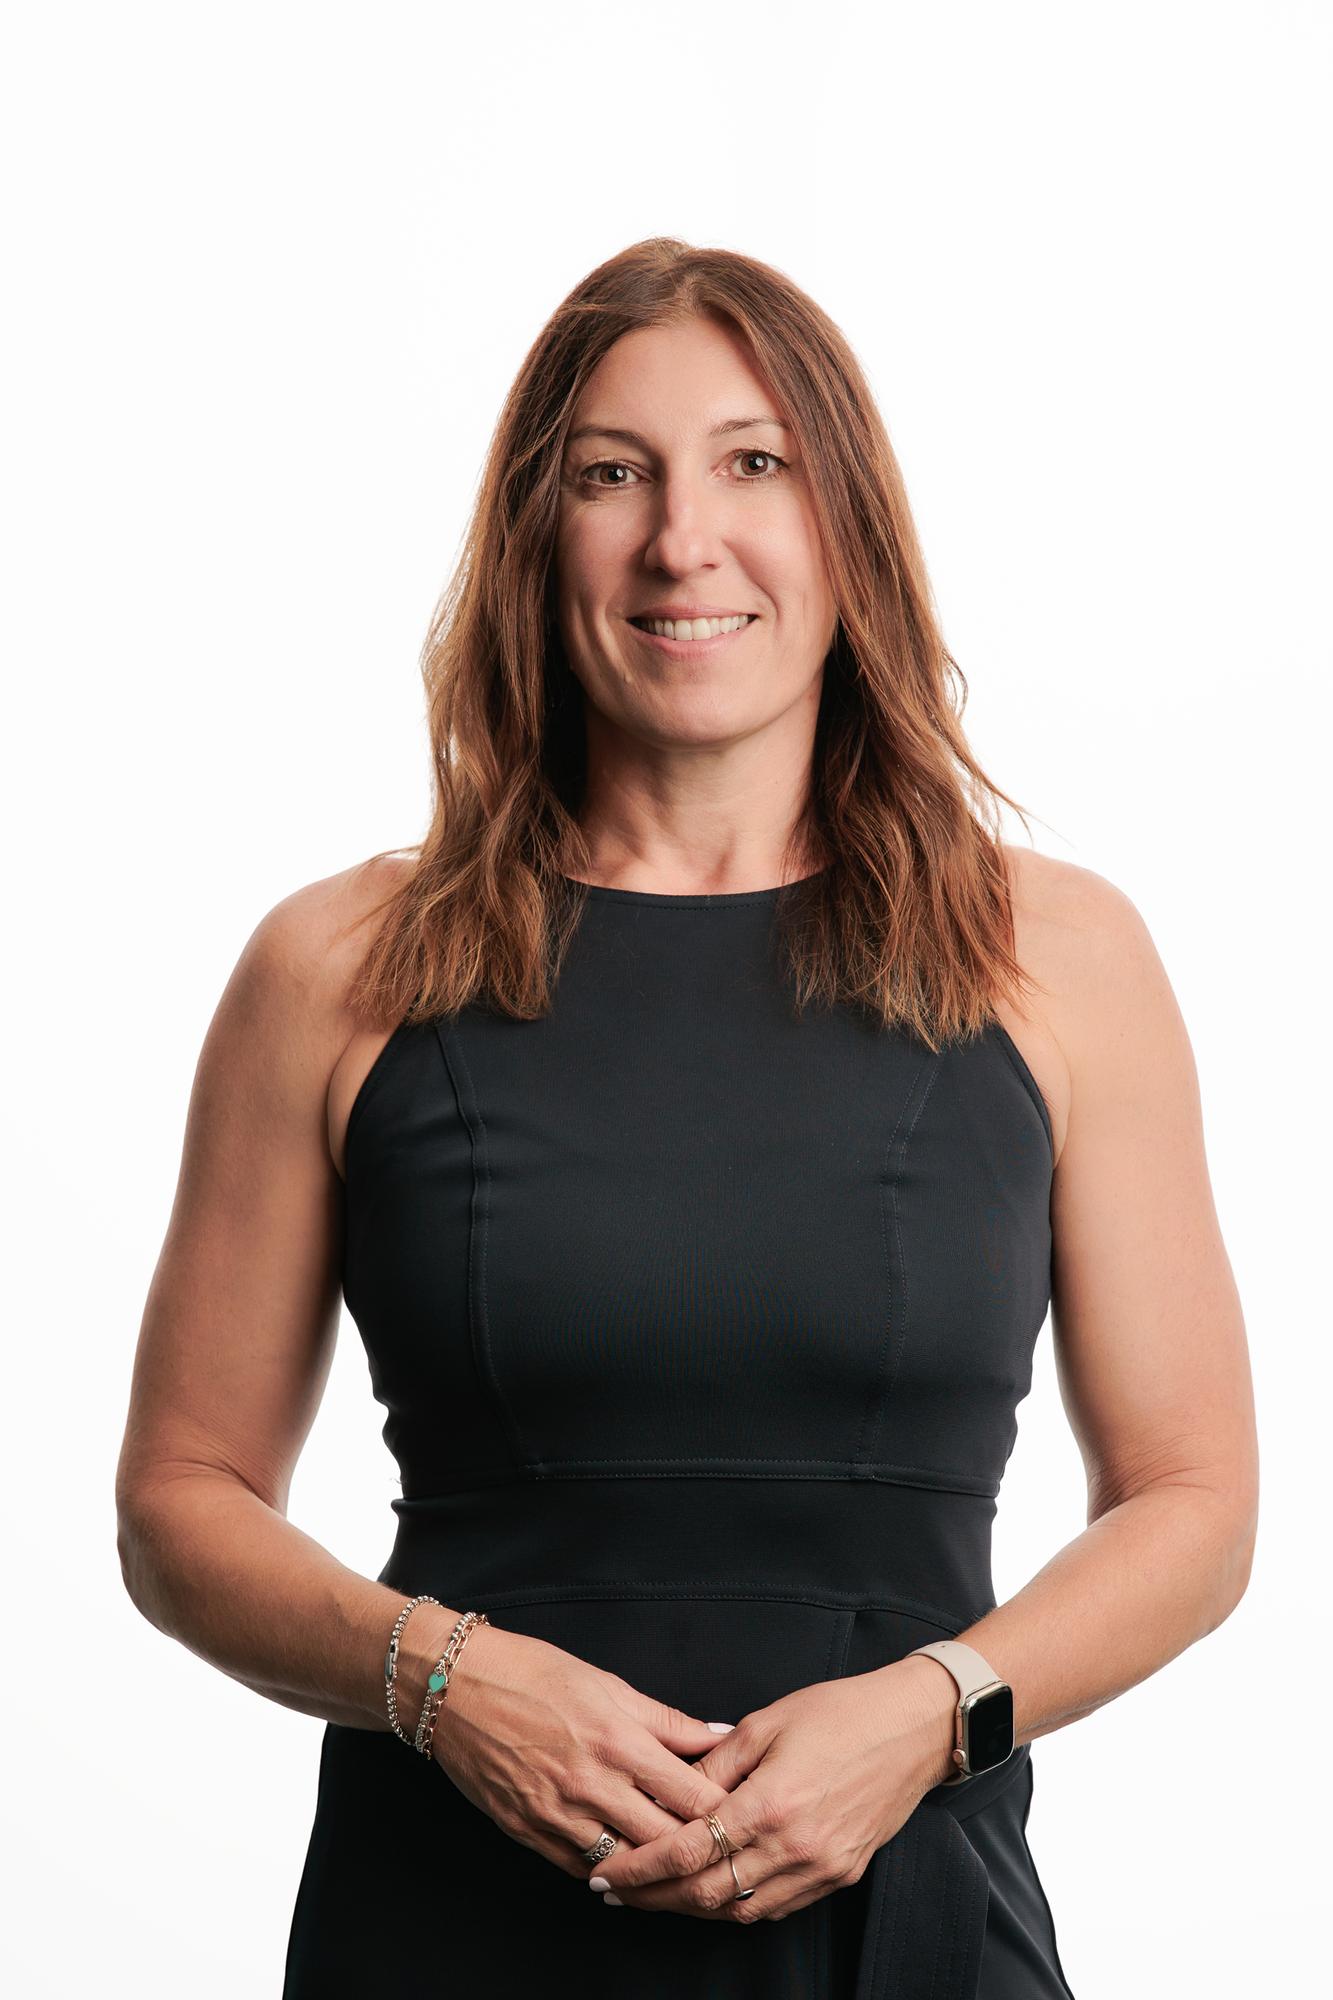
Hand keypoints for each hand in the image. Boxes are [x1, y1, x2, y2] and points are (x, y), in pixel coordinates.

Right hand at [427, 1622, 740, 1881]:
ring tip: (680, 1866)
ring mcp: (556, 1813)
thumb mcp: (607, 1683)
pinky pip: (581, 1867)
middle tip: (722, 1849)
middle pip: (665, 1838)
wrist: (453, 1686)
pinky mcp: (527, 1831)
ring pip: (626, 1863)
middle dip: (698, 1847)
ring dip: (654, 1867)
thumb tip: (718, 1735)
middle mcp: (591, 1783)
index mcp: (618, 1740)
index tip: (743, 1814)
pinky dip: (609, 1870)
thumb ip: (666, 1720)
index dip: (724, 1811)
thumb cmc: (532, 1672)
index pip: (691, 1795)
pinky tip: (628, 1865)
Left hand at [581, 1655, 957, 1922]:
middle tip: (617, 1891)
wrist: (912, 1729)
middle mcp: (794, 1847)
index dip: (641, 1867)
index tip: (608, 1873)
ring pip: (740, 1909)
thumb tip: (670, 1789)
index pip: (688, 1851)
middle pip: (706, 1893)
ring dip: (692, 1906)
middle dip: (654, 1897)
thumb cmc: (839, 1712)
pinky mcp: (839, 1875)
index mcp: (770, 1803)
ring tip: (655, 1893)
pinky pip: (776, 1906)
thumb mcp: (765, 1722)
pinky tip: (712, 1890)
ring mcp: (819, 1867)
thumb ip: (713, 1763)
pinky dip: (737, 1903)